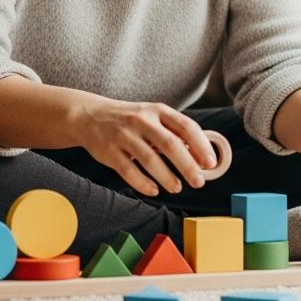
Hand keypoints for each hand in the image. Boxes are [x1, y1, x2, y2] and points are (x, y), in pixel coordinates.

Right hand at [70, 98, 217, 196]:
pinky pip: (128, 171)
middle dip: (188, 166)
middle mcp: (141, 120)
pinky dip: (143, 183)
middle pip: (170, 144)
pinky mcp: (109, 151)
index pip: (185, 126)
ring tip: (177, 188)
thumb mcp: (152, 116)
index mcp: (157, 110)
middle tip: (199, 182)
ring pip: (150, 159)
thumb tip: (201, 156)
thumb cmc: (130, 120)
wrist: (89, 116)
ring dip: (167, 177)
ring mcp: (123, 135)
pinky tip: (154, 190)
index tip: (211, 164)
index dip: (201, 146)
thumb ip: (174, 132)